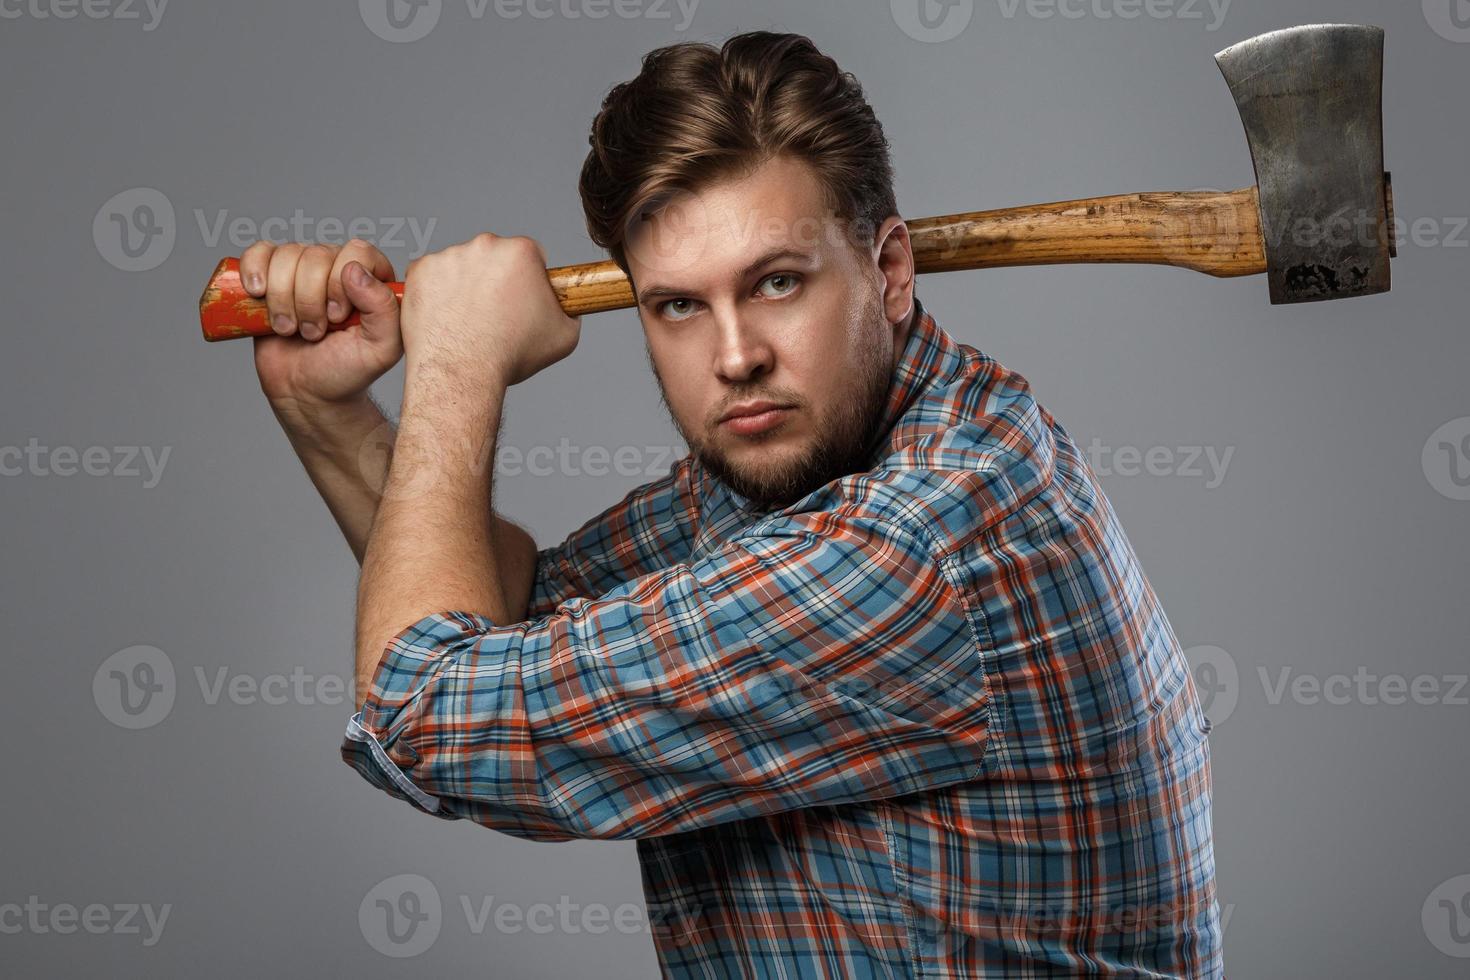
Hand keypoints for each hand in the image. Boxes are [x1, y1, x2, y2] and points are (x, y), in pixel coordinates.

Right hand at [242, 239, 402, 411]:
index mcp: (373, 279)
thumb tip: (355, 270)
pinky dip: (253, 270)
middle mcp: (338, 267)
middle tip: (314, 331)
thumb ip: (384, 310)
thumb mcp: (381, 349)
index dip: (340, 283)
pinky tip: (258, 294)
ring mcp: (303, 269)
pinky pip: (258, 252)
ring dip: (282, 298)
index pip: (357, 252)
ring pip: (286, 255)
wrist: (306, 391)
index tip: (337, 317)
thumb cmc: (346, 371)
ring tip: (290, 328)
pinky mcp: (271, 276)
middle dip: (309, 300)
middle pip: (316, 255)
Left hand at [399, 233, 580, 388]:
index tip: (521, 299)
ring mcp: (448, 256)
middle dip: (495, 279)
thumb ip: (569, 310)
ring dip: (465, 285)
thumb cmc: (510, 354)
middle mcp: (484, 245)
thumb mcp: (564, 335)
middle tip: (495, 314)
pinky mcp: (420, 270)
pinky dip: (437, 293)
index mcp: (521, 252)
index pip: (530, 256)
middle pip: (494, 257)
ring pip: (461, 266)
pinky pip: (432, 277)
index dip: (529, 280)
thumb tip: (566, 306)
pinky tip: (448, 317)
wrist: (462, 372)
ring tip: (469, 320)